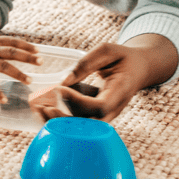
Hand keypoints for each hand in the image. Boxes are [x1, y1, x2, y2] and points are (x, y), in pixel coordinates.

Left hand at [34, 37, 174, 122]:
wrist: (139, 68)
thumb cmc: (122, 57)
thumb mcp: (107, 51)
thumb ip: (86, 63)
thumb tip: (64, 80)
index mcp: (120, 91)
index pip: (100, 106)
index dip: (78, 101)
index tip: (59, 88)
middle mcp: (114, 108)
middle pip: (91, 124)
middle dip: (66, 120)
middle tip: (45, 107)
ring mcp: (107, 113)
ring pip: (84, 127)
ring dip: (61, 122)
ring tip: (39, 110)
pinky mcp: (98, 113)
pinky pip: (81, 121)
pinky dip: (62, 117)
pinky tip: (44, 108)